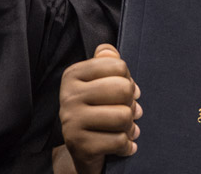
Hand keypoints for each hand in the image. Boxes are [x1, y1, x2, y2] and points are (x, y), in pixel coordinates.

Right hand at [59, 44, 142, 173]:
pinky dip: (126, 145)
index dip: (128, 80)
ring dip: (130, 126)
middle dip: (131, 103)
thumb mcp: (100, 82)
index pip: (118, 66)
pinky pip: (119, 141)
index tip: (123, 91)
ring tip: (124, 128)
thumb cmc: (97, 109)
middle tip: (127, 110)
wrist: (81, 150)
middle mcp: (68, 96)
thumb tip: (108, 50)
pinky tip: (121, 144)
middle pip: (123, 89)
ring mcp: (71, 121)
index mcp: (73, 74)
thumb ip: (106, 61)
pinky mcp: (78, 145)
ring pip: (123, 116)